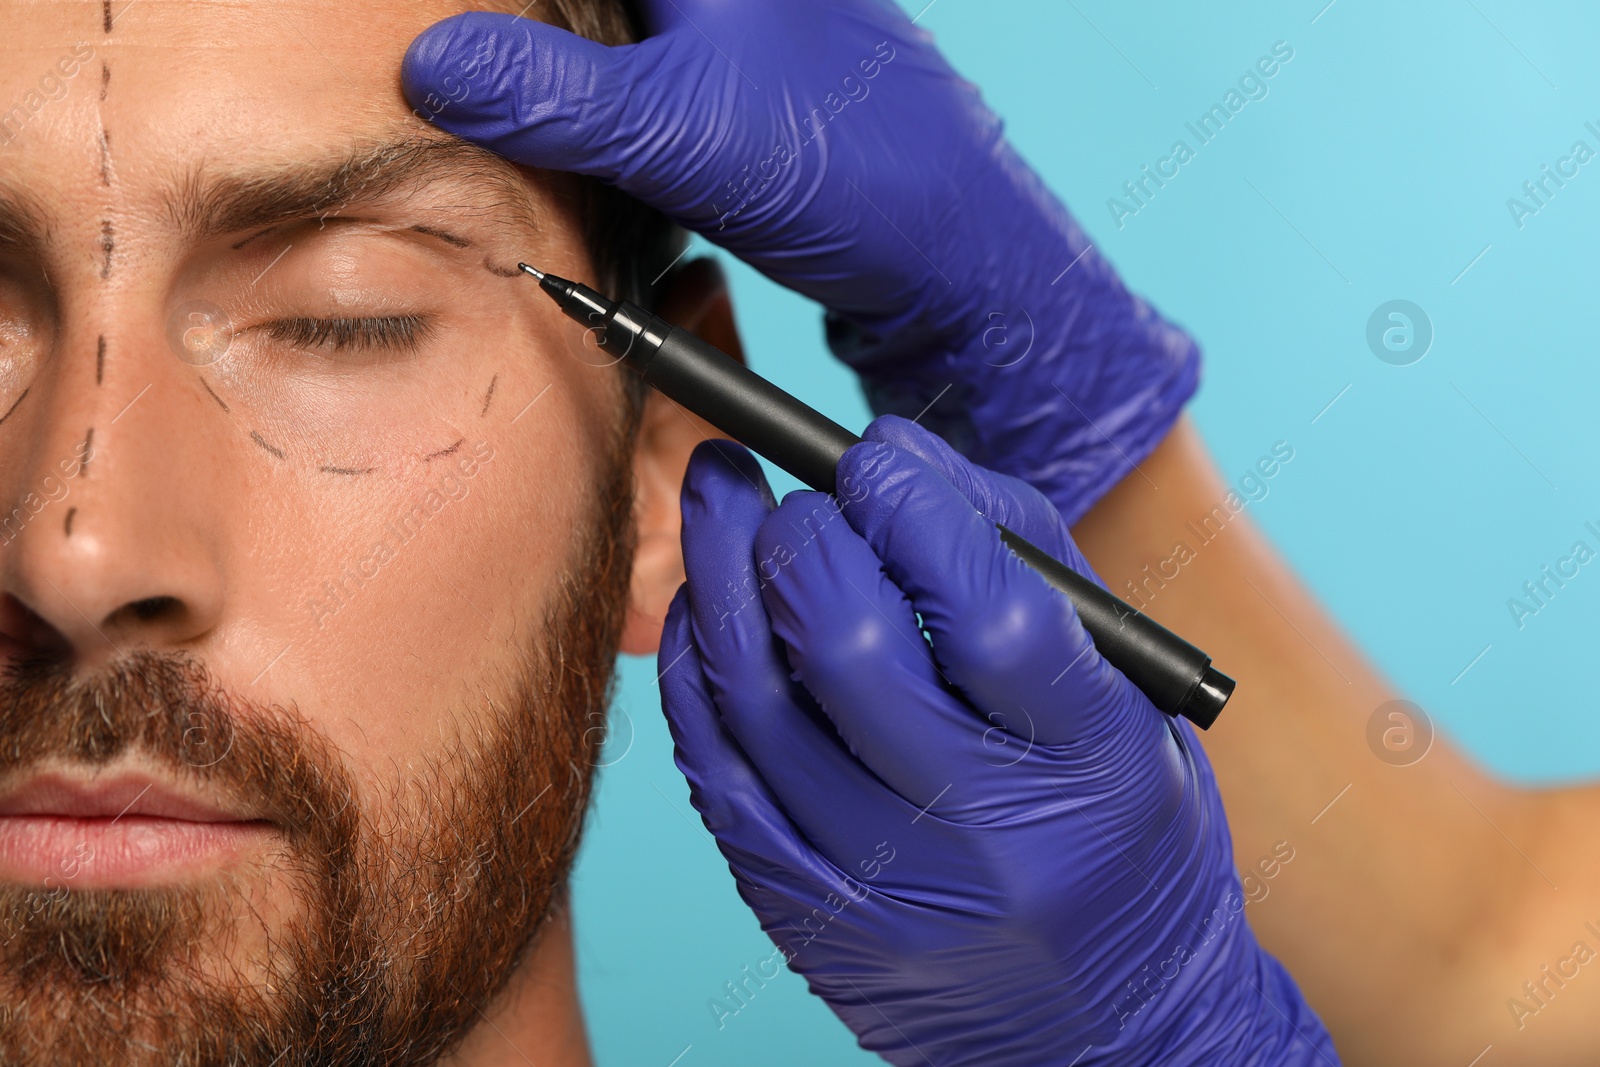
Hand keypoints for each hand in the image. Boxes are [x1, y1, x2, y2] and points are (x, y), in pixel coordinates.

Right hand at [402, 1, 1198, 523]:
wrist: (959, 259)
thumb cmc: (847, 169)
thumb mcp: (678, 131)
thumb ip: (550, 94)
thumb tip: (427, 63)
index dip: (502, 7)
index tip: (442, 45)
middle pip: (588, 6)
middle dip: (518, 28)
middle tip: (448, 82)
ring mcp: (734, 28)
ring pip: (610, 31)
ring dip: (553, 67)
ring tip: (480, 102)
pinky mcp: (738, 89)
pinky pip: (639, 79)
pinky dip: (594, 108)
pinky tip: (562, 147)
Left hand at [657, 415, 1335, 1064]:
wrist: (1104, 1025)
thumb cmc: (1119, 822)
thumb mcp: (1123, 687)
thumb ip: (1019, 555)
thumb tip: (891, 456)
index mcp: (1092, 761)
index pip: (988, 613)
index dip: (912, 511)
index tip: (873, 461)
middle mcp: (987, 838)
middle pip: (851, 651)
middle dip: (800, 539)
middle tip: (791, 498)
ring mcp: (886, 891)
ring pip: (758, 706)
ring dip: (721, 579)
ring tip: (718, 506)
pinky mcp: (808, 921)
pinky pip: (717, 777)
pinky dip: (698, 674)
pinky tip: (706, 614)